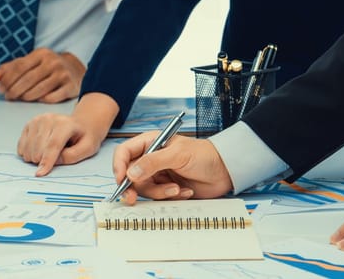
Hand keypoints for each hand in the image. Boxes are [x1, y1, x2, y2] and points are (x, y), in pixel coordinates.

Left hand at [0, 48, 84, 102]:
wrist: (75, 70)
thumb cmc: (47, 67)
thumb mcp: (31, 62)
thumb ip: (11, 68)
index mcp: (41, 53)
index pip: (19, 67)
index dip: (7, 79)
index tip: (0, 89)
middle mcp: (53, 62)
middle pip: (28, 80)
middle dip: (14, 90)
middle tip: (8, 97)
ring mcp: (63, 74)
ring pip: (38, 90)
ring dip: (25, 97)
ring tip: (20, 99)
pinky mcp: (70, 87)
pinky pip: (52, 98)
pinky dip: (41, 100)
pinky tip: (36, 100)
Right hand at [17, 93, 117, 175]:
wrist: (78, 124)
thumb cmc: (83, 138)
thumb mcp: (88, 148)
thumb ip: (73, 156)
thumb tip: (54, 161)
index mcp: (65, 124)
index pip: (53, 145)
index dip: (47, 161)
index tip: (40, 174)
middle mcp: (49, 119)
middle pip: (39, 148)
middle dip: (43, 161)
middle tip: (55, 159)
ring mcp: (37, 120)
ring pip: (29, 148)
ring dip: (35, 158)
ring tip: (48, 154)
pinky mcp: (29, 124)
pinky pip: (22, 145)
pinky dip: (28, 153)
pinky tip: (38, 151)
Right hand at [112, 133, 232, 204]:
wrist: (225, 171)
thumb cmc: (204, 155)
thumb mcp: (177, 155)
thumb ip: (152, 162)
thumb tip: (130, 173)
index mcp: (150, 143)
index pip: (124, 153)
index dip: (119, 166)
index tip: (121, 180)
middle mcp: (151, 159)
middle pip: (129, 175)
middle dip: (133, 187)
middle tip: (132, 198)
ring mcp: (158, 175)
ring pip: (144, 189)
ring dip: (159, 192)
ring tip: (176, 189)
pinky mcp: (166, 188)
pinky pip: (158, 197)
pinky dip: (170, 196)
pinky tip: (184, 191)